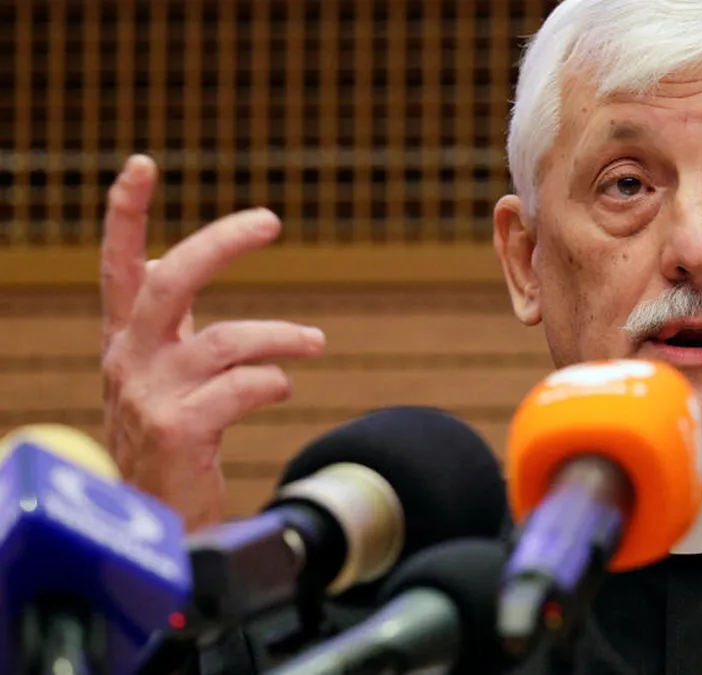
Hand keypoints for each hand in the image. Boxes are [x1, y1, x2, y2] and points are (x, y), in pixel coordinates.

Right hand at [100, 155, 325, 531]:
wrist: (158, 524)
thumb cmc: (168, 445)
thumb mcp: (161, 379)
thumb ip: (177, 331)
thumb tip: (189, 273)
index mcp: (126, 342)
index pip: (117, 268)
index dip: (125, 215)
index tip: (141, 164)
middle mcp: (128, 362)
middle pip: (170, 284)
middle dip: (221, 244)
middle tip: (270, 220)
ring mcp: (149, 397)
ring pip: (227, 341)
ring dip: (281, 336)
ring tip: (313, 341)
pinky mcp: (176, 430)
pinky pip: (243, 388)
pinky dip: (274, 382)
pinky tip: (282, 388)